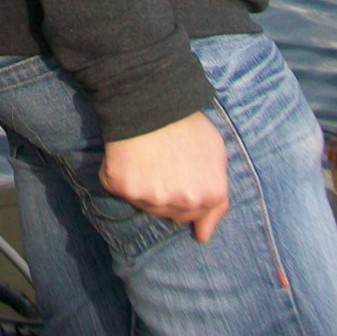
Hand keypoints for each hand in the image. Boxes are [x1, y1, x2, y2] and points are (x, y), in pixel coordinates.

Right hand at [101, 113, 229, 241]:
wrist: (149, 98)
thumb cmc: (185, 123)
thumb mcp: (216, 154)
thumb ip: (217, 199)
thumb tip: (202, 237)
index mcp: (210, 194)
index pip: (195, 216)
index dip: (185, 196)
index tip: (177, 179)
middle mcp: (183, 202)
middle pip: (170, 215)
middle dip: (167, 196)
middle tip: (161, 165)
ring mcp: (151, 197)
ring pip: (145, 206)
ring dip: (144, 189)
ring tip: (145, 158)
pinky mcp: (122, 187)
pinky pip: (118, 190)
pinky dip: (120, 177)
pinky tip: (127, 156)